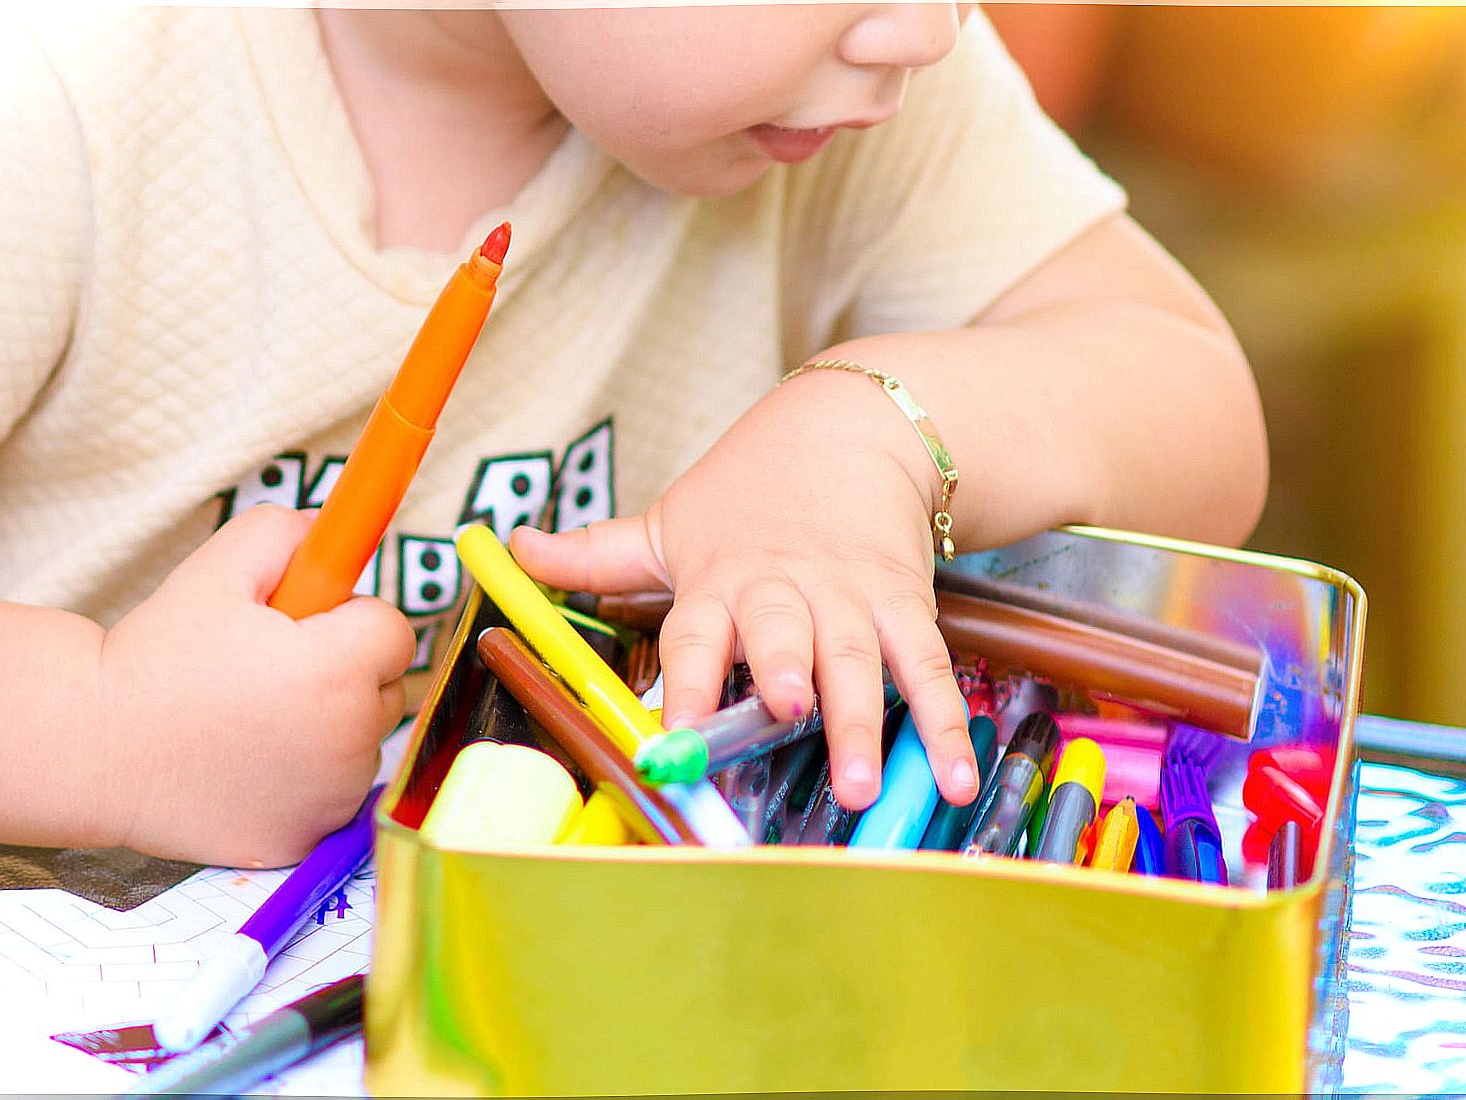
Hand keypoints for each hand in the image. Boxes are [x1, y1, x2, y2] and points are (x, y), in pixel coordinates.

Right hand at [97, 505, 413, 865]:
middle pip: (386, 689)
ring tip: (251, 717)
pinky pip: (333, 793)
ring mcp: (328, 798)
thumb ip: (288, 534)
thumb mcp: (216, 570)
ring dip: (329, 726)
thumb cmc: (154, 657)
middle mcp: (345, 741)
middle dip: (345, 671)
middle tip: (271, 670)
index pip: (395, 632)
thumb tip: (340, 529)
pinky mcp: (305, 838)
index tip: (305, 625)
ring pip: (362, 743)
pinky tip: (248, 763)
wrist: (90, 748)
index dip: (351, 619)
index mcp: (334, 670)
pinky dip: (307, 778)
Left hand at [511, 370, 977, 810]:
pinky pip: (925, 666)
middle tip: (788, 710)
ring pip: (857, 660)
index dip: (683, 680)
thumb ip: (594, 551)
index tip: (670, 733)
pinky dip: (944, 720)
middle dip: (786, 673)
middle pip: (783, 635)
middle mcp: (784, 593)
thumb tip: (509, 543)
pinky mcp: (904, 604)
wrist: (856, 429)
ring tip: (864, 781)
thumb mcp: (669, 520)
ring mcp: (849, 599)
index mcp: (718, 582)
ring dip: (863, 721)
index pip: (693, 632)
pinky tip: (956, 771)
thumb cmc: (749, 491)